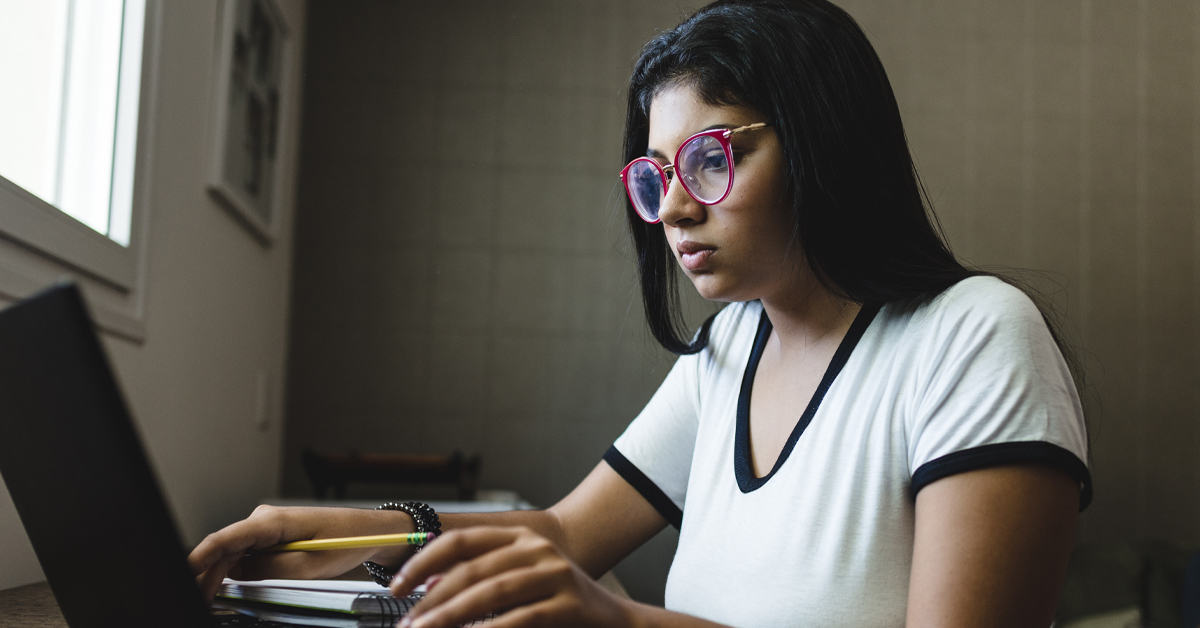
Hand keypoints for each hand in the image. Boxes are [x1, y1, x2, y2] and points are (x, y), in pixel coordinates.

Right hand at [188, 505, 415, 601]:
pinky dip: (233, 571)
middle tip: (196, 602)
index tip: (182, 575)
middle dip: (205, 576)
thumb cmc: (345, 542)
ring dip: (218, 576)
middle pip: (224, 549)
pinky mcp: (273, 536)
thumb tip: (235, 572)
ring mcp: (267, 527)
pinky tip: (221, 588)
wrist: (369, 531)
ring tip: (204, 599)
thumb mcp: (307, 565)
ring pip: (232, 553)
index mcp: (272, 520)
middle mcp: (264, 519)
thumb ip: (267, 569)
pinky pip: (246, 554)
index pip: (225, 539)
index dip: (199, 559)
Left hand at [390, 526, 635, 627]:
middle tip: (406, 623)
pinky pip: (520, 618)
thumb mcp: (516, 583)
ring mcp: (556, 573)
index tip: (395, 586)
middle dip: (431, 599)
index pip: (461, 540)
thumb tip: (428, 587)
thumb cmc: (556, 605)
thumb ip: (477, 580)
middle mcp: (537, 548)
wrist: (613, 621)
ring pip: (492, 592)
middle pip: (472, 569)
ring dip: (451, 615)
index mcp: (519, 536)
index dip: (423, 561)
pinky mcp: (569, 603)